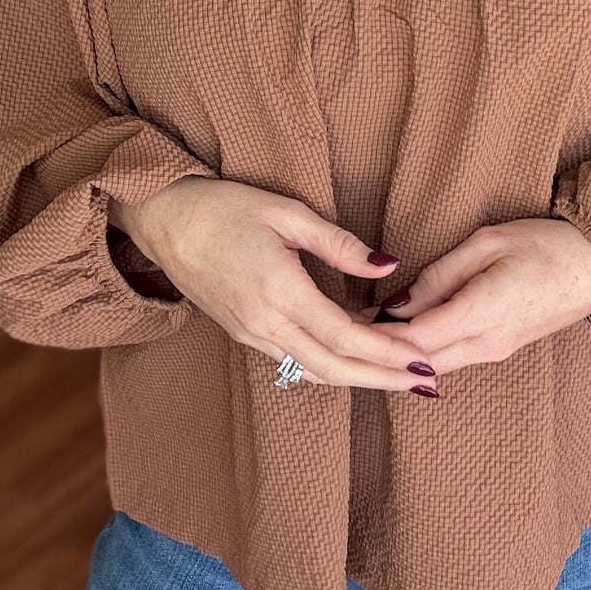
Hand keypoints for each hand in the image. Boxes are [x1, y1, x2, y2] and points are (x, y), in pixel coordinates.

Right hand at [118, 177, 441, 392]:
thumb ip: (339, 244)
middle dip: (383, 378)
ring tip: (400, 376)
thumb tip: (388, 265)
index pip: (344, 336)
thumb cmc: (224, 208)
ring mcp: (251, 334)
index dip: (387, 352)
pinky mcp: (244, 334)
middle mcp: (264, 323)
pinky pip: (294, 362)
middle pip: (334, 368)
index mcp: (278, 291)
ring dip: (360, 378)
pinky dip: (332, 366)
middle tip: (426, 381)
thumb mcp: (286, 213)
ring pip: (314, 372)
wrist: (164, 221)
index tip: (422, 358)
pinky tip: (356, 357)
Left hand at [356, 218, 590, 373]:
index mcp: (483, 312)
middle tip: (338, 339)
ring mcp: (495, 351)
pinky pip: (452, 359)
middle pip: (418, 361)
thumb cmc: (546, 244)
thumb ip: (440, 274)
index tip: (340, 323)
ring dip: (397, 357)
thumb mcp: (489, 243)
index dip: (375, 335)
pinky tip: (398, 341)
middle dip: (378, 354)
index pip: (414, 337)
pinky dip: (420, 354)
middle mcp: (487, 343)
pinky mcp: (501, 350)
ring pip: (433, 365)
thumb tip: (399, 302)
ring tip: (358, 340)